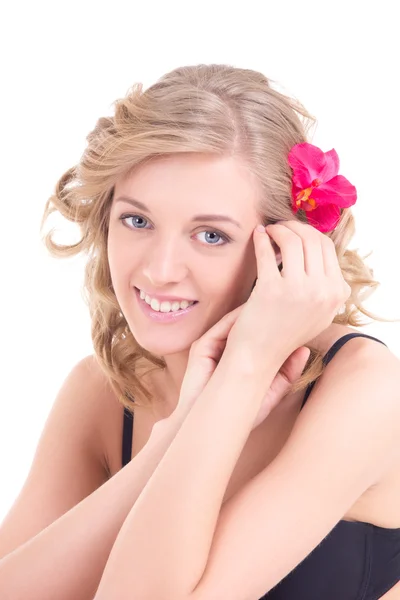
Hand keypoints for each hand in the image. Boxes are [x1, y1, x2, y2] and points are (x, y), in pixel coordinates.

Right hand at [175, 302, 310, 430]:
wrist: (211, 427)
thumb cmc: (240, 415)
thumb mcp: (271, 392)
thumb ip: (287, 374)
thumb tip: (305, 350)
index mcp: (239, 359)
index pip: (258, 336)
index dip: (275, 326)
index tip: (295, 317)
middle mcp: (225, 350)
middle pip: (246, 326)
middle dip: (265, 314)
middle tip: (286, 303)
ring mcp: (212, 347)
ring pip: (234, 323)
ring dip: (252, 312)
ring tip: (273, 302)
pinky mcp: (202, 347)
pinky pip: (222, 327)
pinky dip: (237, 318)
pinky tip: (255, 313)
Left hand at [225, 220, 350, 368]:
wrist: (259, 356)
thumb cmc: (284, 331)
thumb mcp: (319, 313)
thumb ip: (326, 286)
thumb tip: (319, 249)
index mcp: (335, 294)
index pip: (327, 248)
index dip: (310, 234)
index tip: (295, 232)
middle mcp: (322, 292)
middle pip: (311, 240)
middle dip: (294, 227)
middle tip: (280, 227)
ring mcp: (298, 290)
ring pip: (292, 241)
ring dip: (279, 230)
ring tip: (268, 231)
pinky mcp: (271, 289)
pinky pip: (267, 252)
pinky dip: (262, 240)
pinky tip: (258, 236)